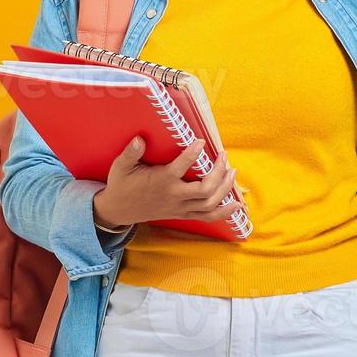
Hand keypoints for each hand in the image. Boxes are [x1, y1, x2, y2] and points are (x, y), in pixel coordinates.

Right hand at [92, 137, 241, 228]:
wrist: (119, 211)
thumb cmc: (122, 185)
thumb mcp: (121, 167)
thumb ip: (131, 153)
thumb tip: (139, 139)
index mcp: (161, 182)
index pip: (180, 168)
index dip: (192, 155)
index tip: (201, 142)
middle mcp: (174, 196)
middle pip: (205, 189)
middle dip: (219, 172)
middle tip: (224, 156)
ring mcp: (180, 208)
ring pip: (210, 203)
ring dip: (225, 188)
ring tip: (232, 171)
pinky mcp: (183, 215)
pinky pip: (208, 217)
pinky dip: (225, 212)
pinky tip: (237, 204)